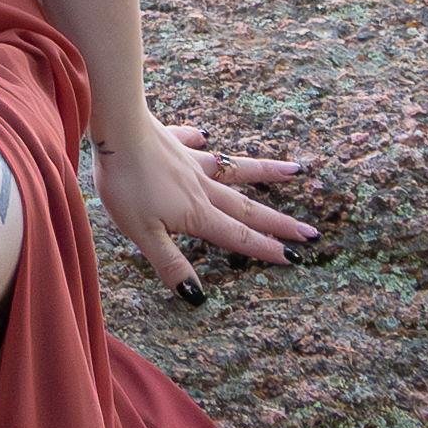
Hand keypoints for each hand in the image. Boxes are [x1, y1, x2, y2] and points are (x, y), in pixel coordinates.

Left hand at [91, 113, 313, 295]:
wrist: (117, 131)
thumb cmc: (125, 185)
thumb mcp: (143, 234)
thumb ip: (170, 263)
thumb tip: (197, 296)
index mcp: (196, 213)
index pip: (237, 237)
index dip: (266, 249)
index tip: (296, 257)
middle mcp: (202, 187)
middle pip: (246, 208)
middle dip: (279, 222)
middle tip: (310, 231)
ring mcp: (190, 162)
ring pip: (235, 170)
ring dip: (264, 173)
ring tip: (294, 171)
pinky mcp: (174, 141)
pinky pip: (193, 142)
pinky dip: (201, 142)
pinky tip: (206, 138)